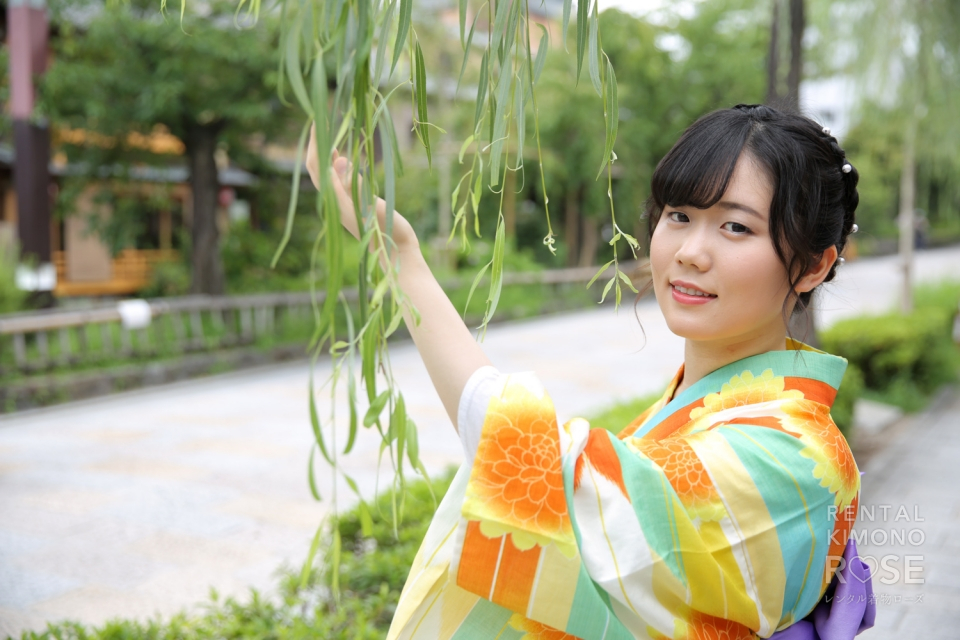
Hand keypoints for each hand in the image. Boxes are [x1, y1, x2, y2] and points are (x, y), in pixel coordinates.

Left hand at [305, 123, 417, 252]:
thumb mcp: (366, 205)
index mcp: (334, 199)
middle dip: (317, 143)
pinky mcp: (355, 204)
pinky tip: (344, 157)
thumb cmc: (384, 229)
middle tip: (320, 121)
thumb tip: (337, 160)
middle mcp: (335, 199)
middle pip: (318, 167)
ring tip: (329, 133)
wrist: (395, 250)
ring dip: (326, 152)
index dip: (315, 142)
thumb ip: (348, 186)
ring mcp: (344, 201)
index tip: (317, 121)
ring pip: (328, 172)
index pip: (317, 165)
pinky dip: (339, 165)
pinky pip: (341, 180)